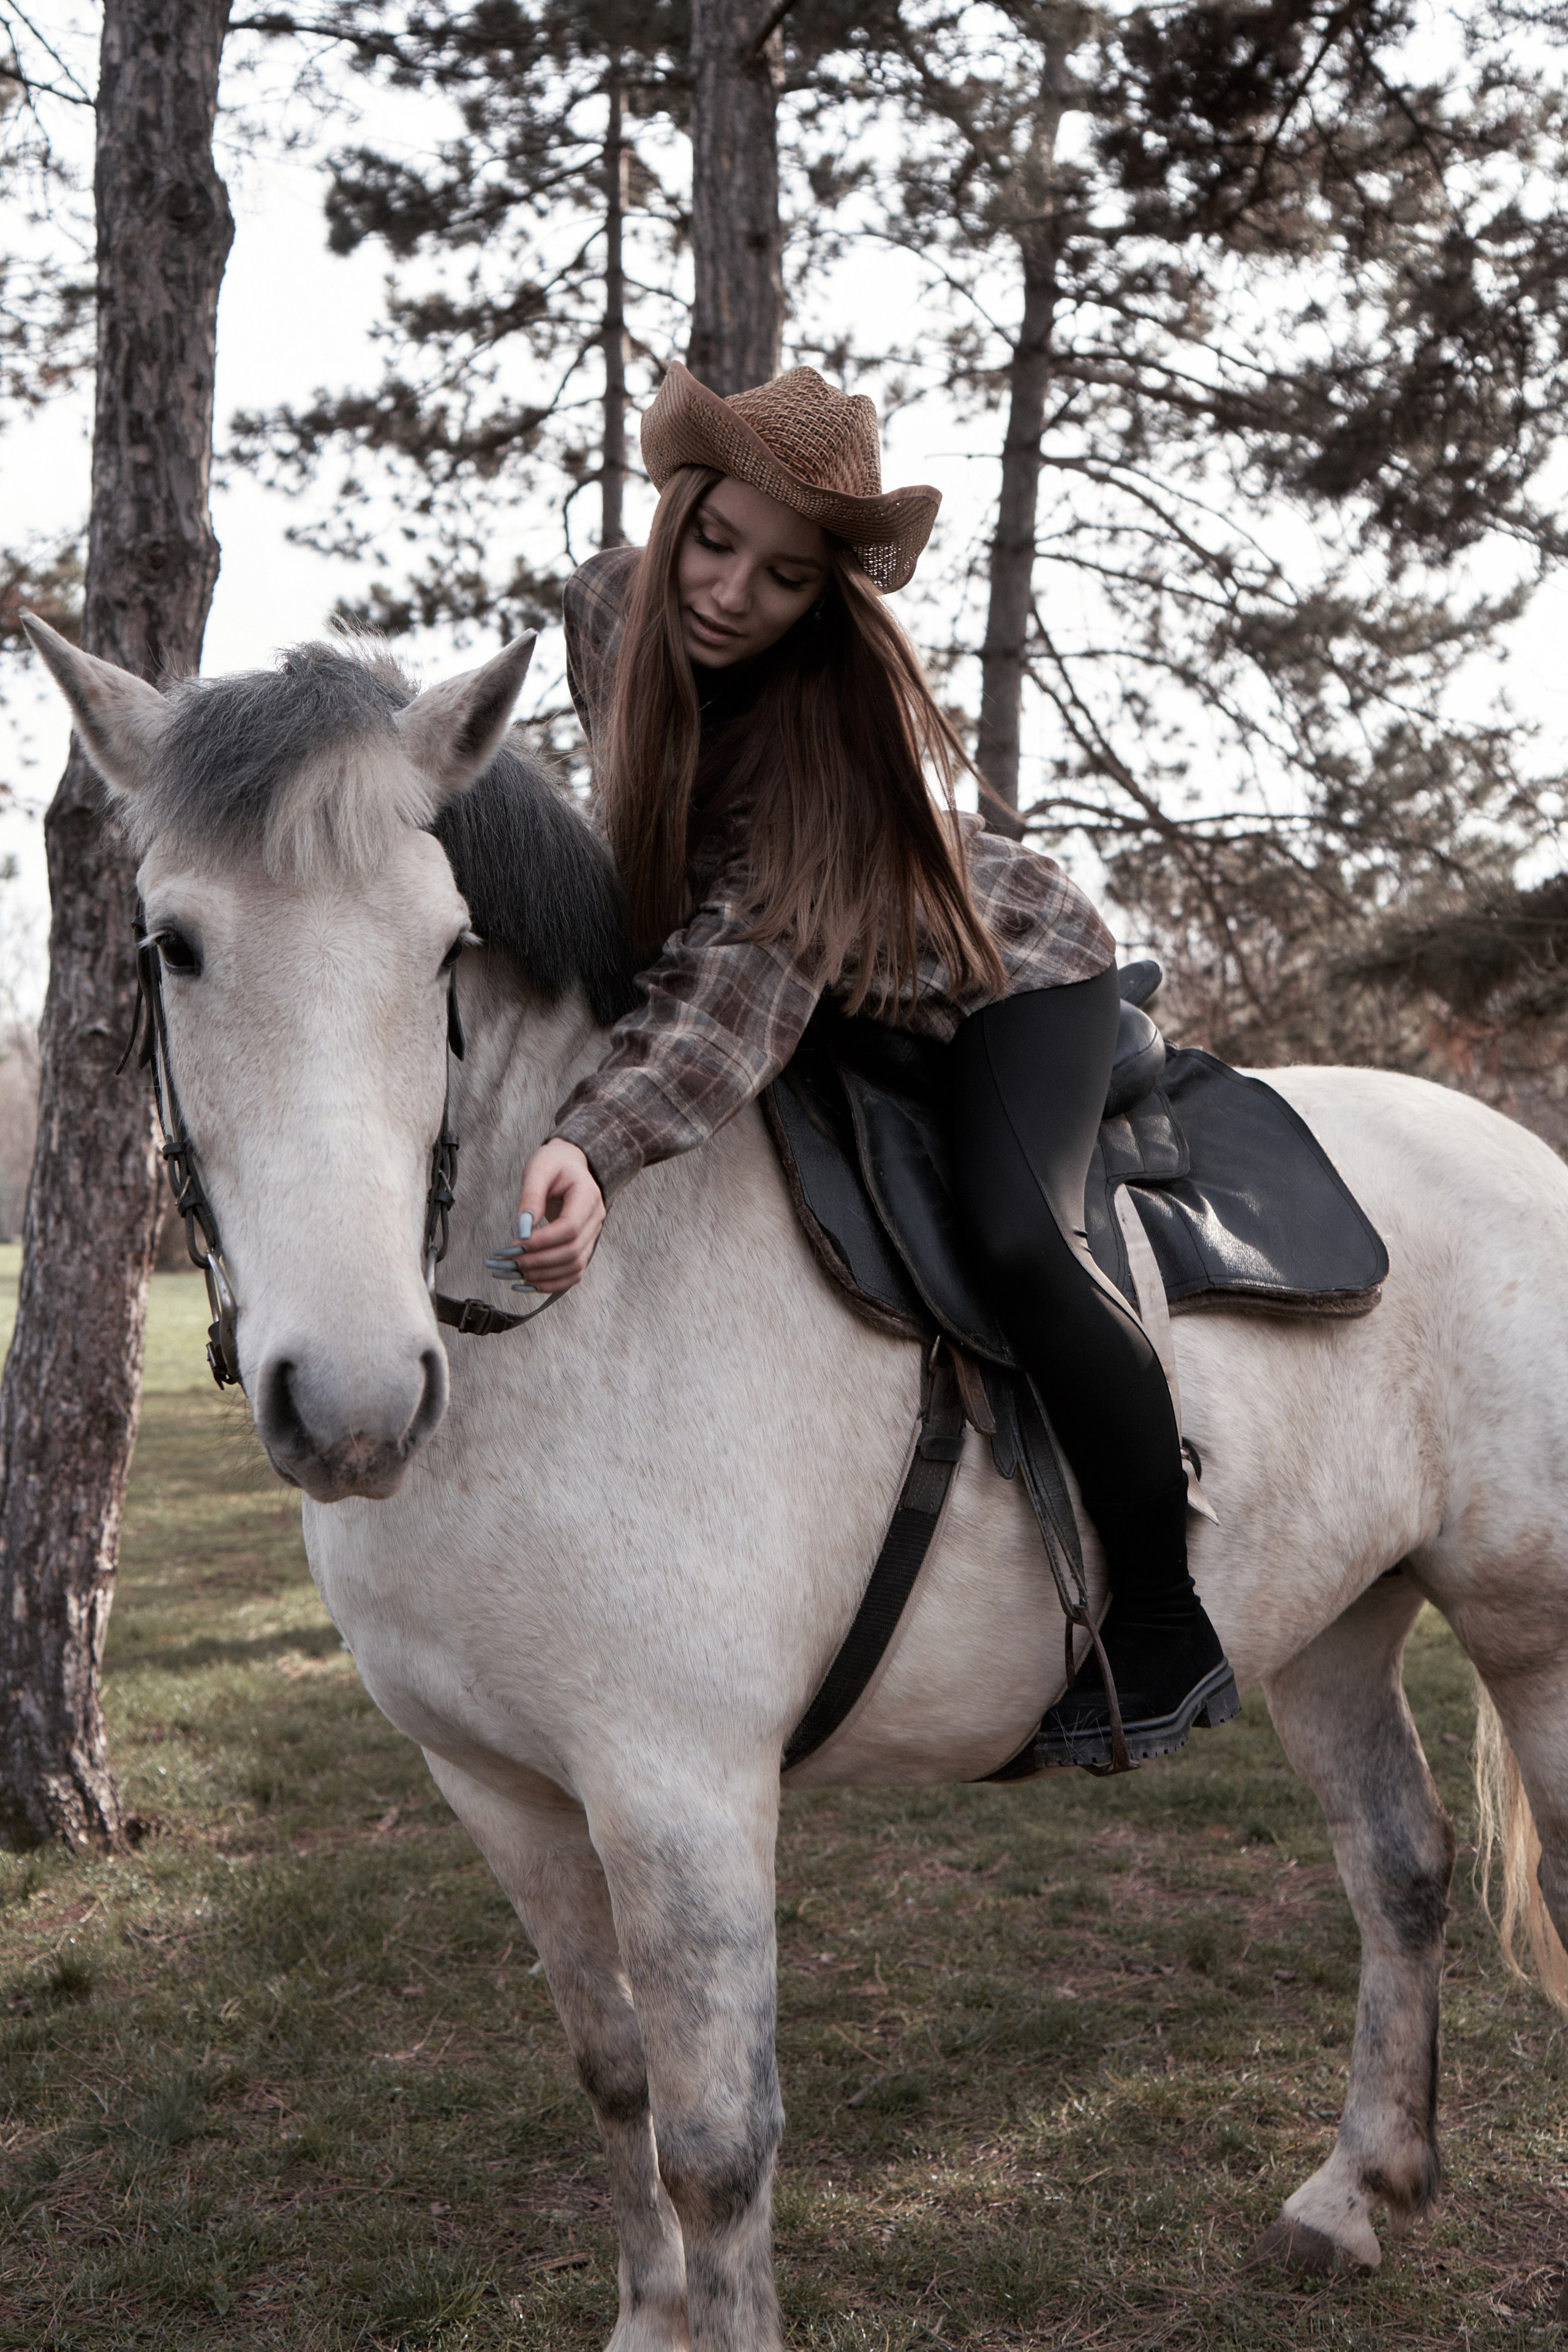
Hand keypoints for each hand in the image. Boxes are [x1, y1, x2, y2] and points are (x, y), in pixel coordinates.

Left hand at [514, 1137, 604, 1292]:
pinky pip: (573, 1273)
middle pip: (572, 1252)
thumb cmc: (553, 1164)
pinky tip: (528, 1282)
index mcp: (588, 1196)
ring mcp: (592, 1235)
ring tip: (513, 1273)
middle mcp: (596, 1218)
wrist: (569, 1165)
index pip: (571, 1228)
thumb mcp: (538, 1169)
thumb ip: (531, 1197)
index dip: (543, 1241)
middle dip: (538, 1261)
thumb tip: (523, 1230)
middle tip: (507, 1261)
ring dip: (543, 1275)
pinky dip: (551, 1283)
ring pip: (574, 1267)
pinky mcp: (583, 1247)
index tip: (515, 1244)